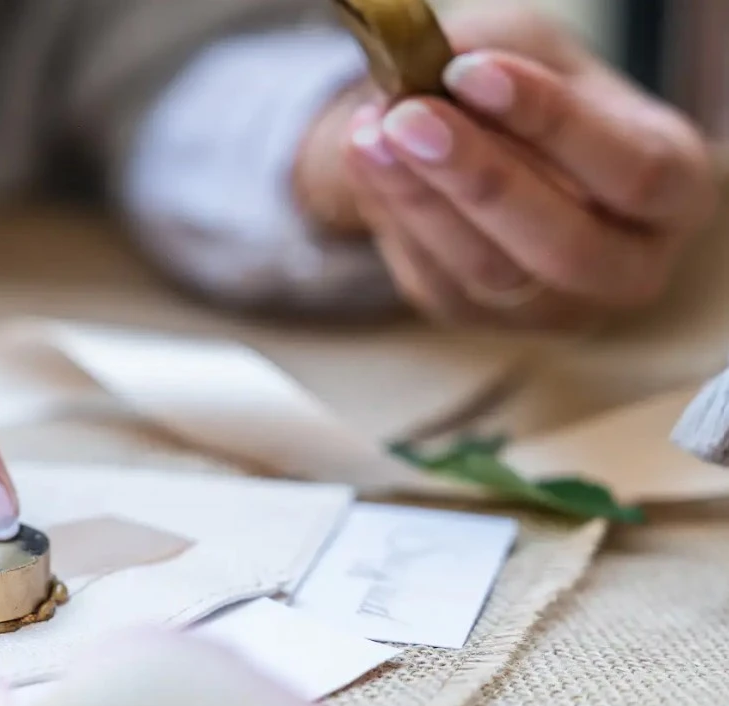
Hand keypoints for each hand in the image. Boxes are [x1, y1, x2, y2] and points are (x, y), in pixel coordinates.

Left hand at [306, 8, 718, 328]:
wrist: (470, 136)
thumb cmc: (523, 90)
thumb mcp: (525, 52)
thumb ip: (495, 60)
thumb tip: (434, 77)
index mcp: (675, 188)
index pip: (634, 172)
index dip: (553, 123)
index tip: (473, 73)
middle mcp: (628, 264)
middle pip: (564, 245)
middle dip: (480, 177)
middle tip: (409, 117)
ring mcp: (553, 306)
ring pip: (489, 272)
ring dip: (420, 200)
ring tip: (370, 134)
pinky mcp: (478, 318)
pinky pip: (434, 280)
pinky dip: (394, 218)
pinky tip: (365, 159)